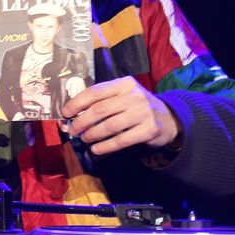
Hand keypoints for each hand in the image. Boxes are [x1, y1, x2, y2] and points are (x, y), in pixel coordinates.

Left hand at [62, 76, 180, 154]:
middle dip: (81, 122)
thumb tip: (73, 114)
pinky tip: (96, 149)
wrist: (169, 118)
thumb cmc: (137, 107)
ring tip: (85, 139)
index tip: (65, 113)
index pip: (94, 92)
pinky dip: (105, 146)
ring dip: (92, 134)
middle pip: (99, 110)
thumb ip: (102, 101)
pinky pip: (121, 140)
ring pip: (109, 126)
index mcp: (123, 84)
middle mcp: (134, 96)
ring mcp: (143, 113)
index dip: (76, 103)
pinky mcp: (149, 130)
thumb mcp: (122, 96)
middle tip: (73, 130)